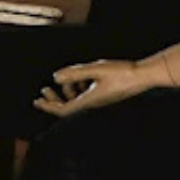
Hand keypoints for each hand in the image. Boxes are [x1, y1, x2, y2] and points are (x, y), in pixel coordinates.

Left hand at [32, 59, 156, 118]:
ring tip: (65, 80)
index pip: (62, 110)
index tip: (36, 101)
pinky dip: (79, 90)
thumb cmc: (121, 72)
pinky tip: (81, 80)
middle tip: (44, 90)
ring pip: (77, 102)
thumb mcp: (94, 69)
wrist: (143, 76)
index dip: (48, 106)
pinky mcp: (105, 100)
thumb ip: (74, 73)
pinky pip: (86, 99)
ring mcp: (100, 104)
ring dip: (68, 92)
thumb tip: (55, 77)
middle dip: (54, 99)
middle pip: (68, 108)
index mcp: (89, 103)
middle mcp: (93, 107)